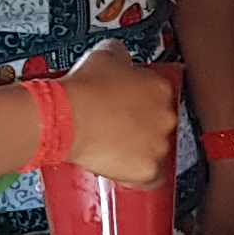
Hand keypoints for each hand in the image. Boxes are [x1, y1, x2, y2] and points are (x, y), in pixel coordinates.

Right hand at [56, 43, 178, 186]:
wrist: (66, 117)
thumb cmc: (83, 89)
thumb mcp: (104, 55)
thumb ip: (120, 56)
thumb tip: (120, 58)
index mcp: (161, 87)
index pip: (160, 97)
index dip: (141, 103)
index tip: (129, 108)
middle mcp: (166, 116)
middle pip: (161, 125)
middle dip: (142, 127)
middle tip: (119, 127)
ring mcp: (159, 145)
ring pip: (157, 152)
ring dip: (140, 151)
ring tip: (114, 148)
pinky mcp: (147, 170)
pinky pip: (151, 179)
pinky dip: (139, 177)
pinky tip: (124, 169)